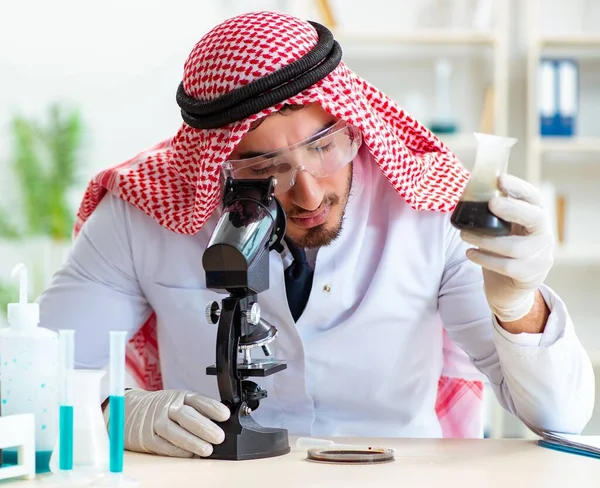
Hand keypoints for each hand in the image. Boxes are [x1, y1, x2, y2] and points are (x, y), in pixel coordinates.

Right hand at [121, 389, 229, 457]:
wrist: (130, 410)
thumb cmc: (161, 407)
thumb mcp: (179, 401)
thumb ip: (197, 410)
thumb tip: (219, 424)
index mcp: (179, 396)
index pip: (198, 400)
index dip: (213, 407)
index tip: (225, 416)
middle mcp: (168, 407)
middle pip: (187, 416)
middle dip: (205, 427)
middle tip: (219, 437)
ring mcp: (157, 422)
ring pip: (175, 432)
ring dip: (193, 442)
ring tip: (207, 449)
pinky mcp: (149, 438)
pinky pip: (165, 446)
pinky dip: (178, 451)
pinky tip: (190, 454)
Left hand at [460, 174, 553, 321]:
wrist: (508, 290)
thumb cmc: (501, 254)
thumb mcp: (501, 231)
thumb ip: (495, 215)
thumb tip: (471, 192)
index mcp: (535, 219)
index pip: (533, 198)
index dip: (519, 187)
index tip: (500, 179)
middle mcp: (543, 236)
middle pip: (535, 217)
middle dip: (513, 208)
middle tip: (491, 204)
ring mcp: (539, 257)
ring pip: (513, 246)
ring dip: (484, 239)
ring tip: (464, 235)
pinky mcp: (529, 275)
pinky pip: (505, 266)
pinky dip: (484, 258)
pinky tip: (470, 253)